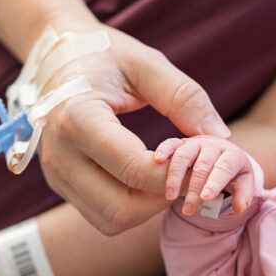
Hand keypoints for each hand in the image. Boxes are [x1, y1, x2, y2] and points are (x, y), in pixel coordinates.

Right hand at [37, 27, 229, 234]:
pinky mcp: (60, 184)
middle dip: (164, 198)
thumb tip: (220, 136)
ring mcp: (55, 174)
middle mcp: (59, 155)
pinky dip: (132, 206)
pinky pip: (101, 214)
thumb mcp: (147, 63)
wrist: (57, 56)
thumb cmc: (105, 54)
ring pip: (111, 220)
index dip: (179, 173)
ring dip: (148, 208)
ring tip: (171, 175)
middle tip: (191, 173)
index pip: (136, 169)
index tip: (206, 160)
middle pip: (122, 209)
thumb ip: (184, 97)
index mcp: (77, 120)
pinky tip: (150, 178)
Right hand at [154, 136, 255, 215]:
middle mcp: (213, 146)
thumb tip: (239, 208)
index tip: (206, 197)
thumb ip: (243, 195)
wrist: (222, 155)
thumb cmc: (233, 173)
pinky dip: (164, 149)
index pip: (224, 167)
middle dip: (194, 189)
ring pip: (183, 155)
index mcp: (232, 155)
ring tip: (170, 197)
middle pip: (202, 166)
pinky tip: (157, 160)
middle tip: (188, 210)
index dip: (215, 182)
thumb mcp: (242, 183)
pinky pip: (171, 143)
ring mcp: (196, 143)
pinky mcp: (181, 143)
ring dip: (175, 177)